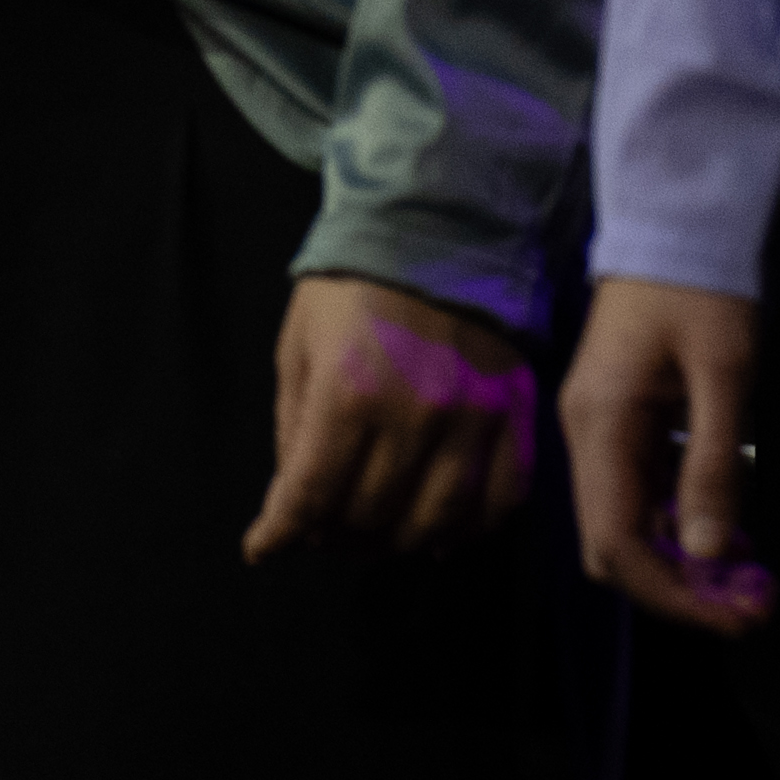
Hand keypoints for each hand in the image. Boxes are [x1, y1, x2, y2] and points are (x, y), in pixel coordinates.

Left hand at [250, 272, 543, 557]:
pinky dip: (466, 532)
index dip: (280, 532)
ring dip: (395, 543)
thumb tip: (292, 499)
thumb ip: (294, 424)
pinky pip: (498, 504)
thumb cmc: (352, 287)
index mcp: (349, 392)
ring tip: (372, 536)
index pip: (310, 493)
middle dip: (333, 535)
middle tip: (320, 533)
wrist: (438, 231)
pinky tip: (438, 535)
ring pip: (434, 524)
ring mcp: (473, 422)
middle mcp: (414, 416)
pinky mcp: (515, 420)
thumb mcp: (298, 344)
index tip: (263, 548)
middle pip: (369, 515)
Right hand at [561, 276, 770, 632]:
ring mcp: (599, 429)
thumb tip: (708, 552)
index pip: (615, 542)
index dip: (670, 594)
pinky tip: (730, 532)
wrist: (673, 224)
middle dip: (677, 587)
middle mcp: (586, 435)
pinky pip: (641, 494)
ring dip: (683, 561)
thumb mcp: (723, 376)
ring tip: (751, 578)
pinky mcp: (619, 422)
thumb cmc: (700, 292)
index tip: (735, 615)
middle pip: (612, 545)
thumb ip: (712, 465)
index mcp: (601, 425)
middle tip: (749, 603)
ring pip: (627, 524)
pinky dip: (680, 524)